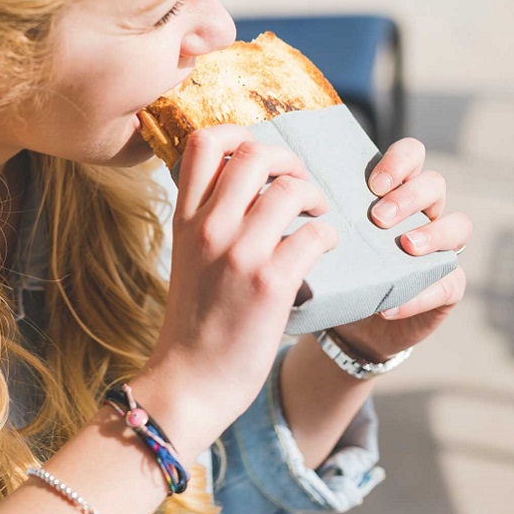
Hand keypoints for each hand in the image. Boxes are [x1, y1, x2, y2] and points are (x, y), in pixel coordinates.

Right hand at [136, 125, 336, 454]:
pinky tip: (323, 249)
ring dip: (314, 196)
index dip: (237, 134)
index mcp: (185, 218)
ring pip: (291, 189)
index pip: (203, 142)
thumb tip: (240, 180)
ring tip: (316, 215)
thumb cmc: (195, 320)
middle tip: (298, 183)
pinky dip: (328, 237)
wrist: (190, 379)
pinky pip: (315, 234)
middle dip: (288, 160)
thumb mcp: (187, 256)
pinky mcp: (271, 283)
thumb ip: (207, 217)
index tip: (257, 157)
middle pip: (254, 153)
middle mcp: (209, 227)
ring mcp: (239, 253)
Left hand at [333, 137, 470, 362]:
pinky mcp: (447, 285)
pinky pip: (449, 282)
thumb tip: (280, 189)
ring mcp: (440, 247)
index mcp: (394, 190)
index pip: (411, 155)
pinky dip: (420, 294)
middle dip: (409, 195)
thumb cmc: (336, 266)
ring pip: (458, 225)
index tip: (372, 183)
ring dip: (432, 233)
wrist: (348, 321)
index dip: (399, 161)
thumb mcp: (327, 236)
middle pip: (435, 183)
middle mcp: (423, 212)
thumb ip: (318, 212)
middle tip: (379, 216)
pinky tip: (391, 305)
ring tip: (405, 246)